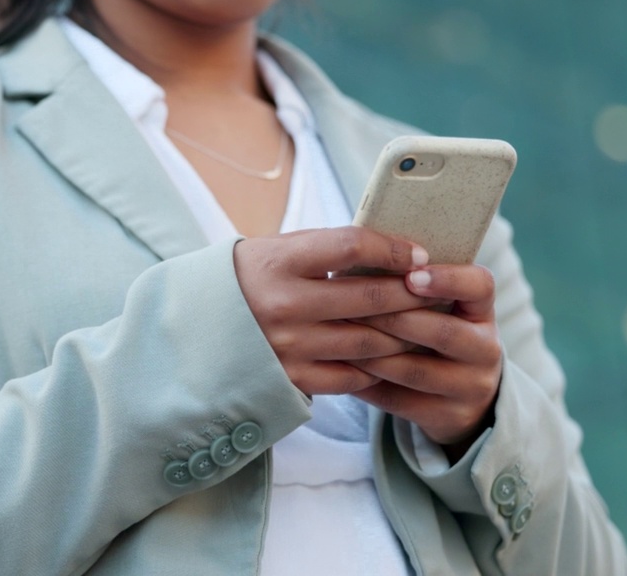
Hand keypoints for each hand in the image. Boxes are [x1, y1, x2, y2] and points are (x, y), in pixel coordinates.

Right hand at [233, 227, 443, 394]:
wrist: (192, 329)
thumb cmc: (248, 280)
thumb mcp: (277, 251)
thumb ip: (327, 251)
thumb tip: (394, 253)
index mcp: (279, 262)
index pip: (352, 246)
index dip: (393, 249)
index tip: (419, 254)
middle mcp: (283, 305)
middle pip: (370, 298)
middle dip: (412, 293)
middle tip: (434, 290)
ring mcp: (288, 346)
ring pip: (369, 341)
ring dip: (403, 333)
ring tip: (423, 324)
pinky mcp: (291, 379)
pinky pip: (351, 375)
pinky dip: (376, 366)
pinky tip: (388, 355)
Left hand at [348, 264, 502, 457]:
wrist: (460, 396)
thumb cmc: (433, 332)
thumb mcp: (439, 307)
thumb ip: (410, 285)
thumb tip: (355, 257)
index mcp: (482, 311)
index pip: (480, 286)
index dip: (449, 279)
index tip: (412, 274)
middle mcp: (485, 349)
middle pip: (444, 332)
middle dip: (394, 317)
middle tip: (351, 303)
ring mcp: (469, 387)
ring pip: (416, 370)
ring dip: (373, 351)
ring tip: (339, 334)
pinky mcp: (446, 417)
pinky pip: (398, 401)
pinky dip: (365, 382)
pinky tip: (339, 367)